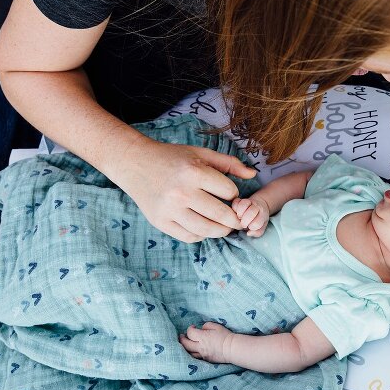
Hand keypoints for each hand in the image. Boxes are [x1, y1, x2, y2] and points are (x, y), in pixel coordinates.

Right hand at [119, 140, 255, 241]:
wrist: (135, 164)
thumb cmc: (172, 158)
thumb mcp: (201, 153)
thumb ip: (229, 163)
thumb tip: (253, 174)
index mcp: (194, 172)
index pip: (229, 192)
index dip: (233, 194)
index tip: (229, 194)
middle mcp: (182, 193)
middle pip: (221, 215)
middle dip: (235, 220)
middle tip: (238, 220)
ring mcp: (170, 210)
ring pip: (207, 230)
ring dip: (221, 231)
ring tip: (225, 226)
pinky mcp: (161, 222)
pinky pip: (189, 236)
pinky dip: (201, 235)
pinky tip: (204, 227)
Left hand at [180, 322, 232, 363]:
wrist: (232, 348)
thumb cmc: (225, 336)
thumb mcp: (216, 326)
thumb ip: (206, 326)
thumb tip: (201, 328)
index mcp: (202, 337)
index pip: (190, 333)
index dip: (190, 329)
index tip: (193, 327)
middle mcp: (200, 347)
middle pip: (186, 344)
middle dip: (182, 339)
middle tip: (182, 336)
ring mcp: (202, 354)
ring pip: (189, 353)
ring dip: (185, 348)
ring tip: (185, 344)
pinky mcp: (206, 360)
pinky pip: (195, 357)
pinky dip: (191, 353)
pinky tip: (192, 350)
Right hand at [231, 196, 269, 236]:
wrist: (259, 206)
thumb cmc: (259, 219)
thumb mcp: (261, 227)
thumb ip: (257, 232)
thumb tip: (248, 233)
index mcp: (263, 214)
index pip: (257, 223)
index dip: (252, 227)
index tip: (250, 227)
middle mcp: (257, 206)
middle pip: (251, 212)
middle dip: (245, 221)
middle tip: (244, 224)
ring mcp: (249, 201)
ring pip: (243, 205)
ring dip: (239, 214)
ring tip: (239, 218)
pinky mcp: (240, 199)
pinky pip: (235, 202)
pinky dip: (234, 208)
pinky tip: (236, 212)